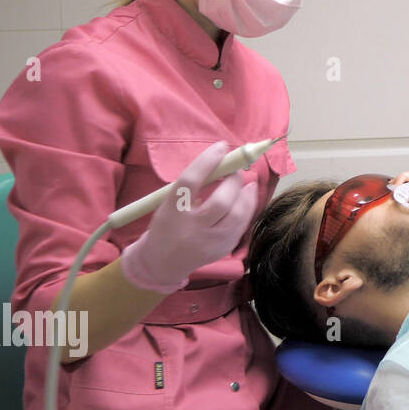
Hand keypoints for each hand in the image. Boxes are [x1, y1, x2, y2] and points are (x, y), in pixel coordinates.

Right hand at [119, 142, 259, 293]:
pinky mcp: (222, 250)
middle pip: (220, 201)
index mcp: (171, 212)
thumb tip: (222, 162)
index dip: (207, 161)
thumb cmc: (167, 225)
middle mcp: (190, 229)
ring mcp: (208, 243)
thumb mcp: (168, 203)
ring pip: (237, 215)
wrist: (161, 263)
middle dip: (233, 181)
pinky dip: (247, 208)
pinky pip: (242, 226)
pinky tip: (246, 198)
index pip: (190, 181)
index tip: (221, 147)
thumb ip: (192, 186)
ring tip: (246, 182)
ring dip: (246, 194)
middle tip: (235, 170)